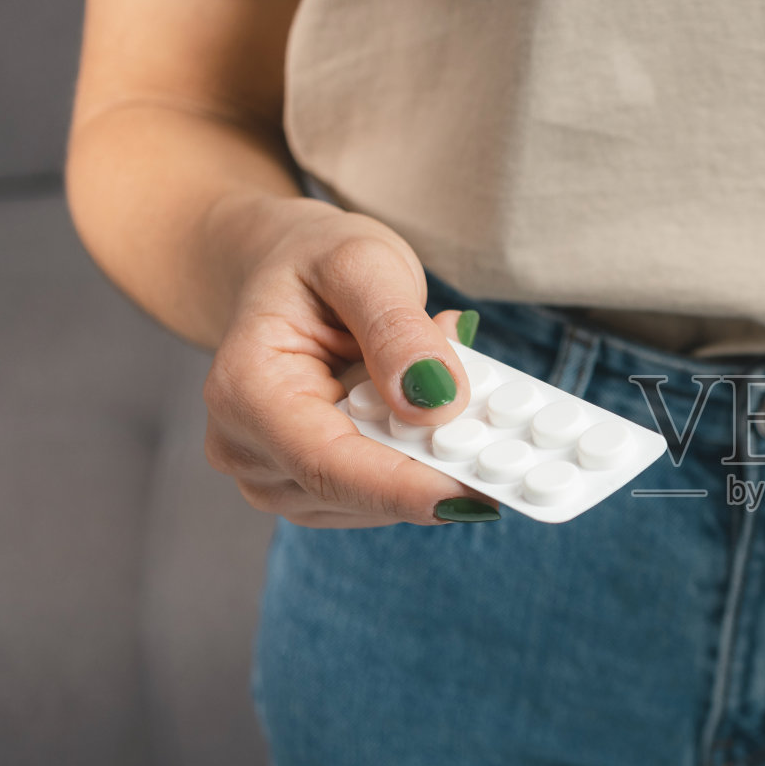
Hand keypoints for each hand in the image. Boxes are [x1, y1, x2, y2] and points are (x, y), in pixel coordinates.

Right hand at [202, 197, 496, 526]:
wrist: (285, 272)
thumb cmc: (317, 262)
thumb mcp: (361, 263)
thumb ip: (396, 328)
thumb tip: (436, 403)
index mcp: (246, 393)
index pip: (328, 464)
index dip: (406, 486)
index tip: (479, 492)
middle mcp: (248, 450)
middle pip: (358, 491)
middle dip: (442, 472)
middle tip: (517, 445)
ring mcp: (276, 478)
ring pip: (378, 503)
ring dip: (439, 465)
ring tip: (478, 408)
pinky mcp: (313, 489)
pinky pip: (383, 495)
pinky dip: (427, 464)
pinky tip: (448, 419)